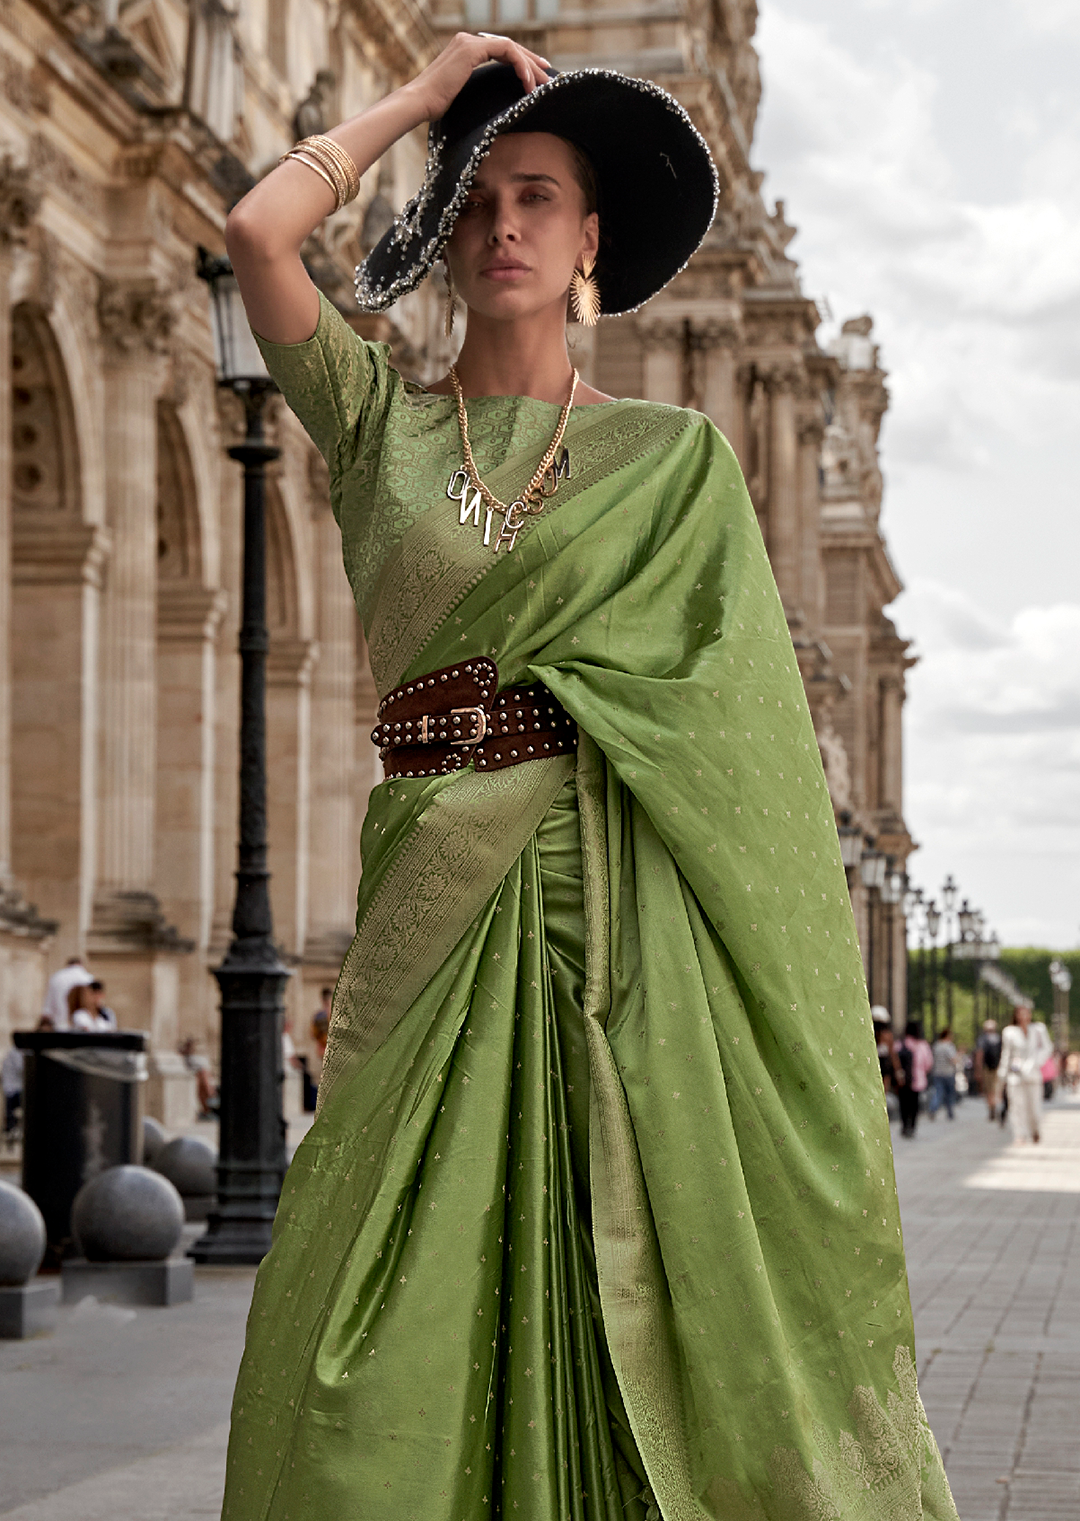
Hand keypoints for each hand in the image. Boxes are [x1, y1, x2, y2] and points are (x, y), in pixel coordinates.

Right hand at [404, 32, 551, 123]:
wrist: (419, 103)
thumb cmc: (434, 108)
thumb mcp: (461, 98)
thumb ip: (476, 91)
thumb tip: (491, 106)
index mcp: (464, 50)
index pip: (500, 51)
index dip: (520, 63)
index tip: (534, 78)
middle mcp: (467, 41)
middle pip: (508, 47)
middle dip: (531, 62)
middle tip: (547, 77)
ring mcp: (469, 42)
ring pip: (511, 47)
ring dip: (530, 65)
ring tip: (543, 84)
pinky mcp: (472, 48)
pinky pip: (506, 51)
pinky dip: (520, 65)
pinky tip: (527, 83)